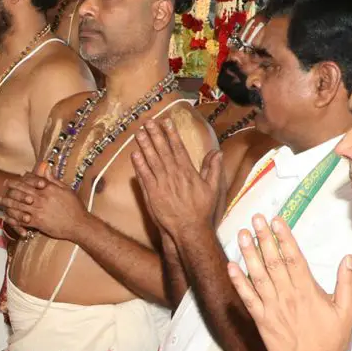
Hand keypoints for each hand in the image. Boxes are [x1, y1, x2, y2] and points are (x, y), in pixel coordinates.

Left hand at [0, 167, 87, 241]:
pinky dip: (13, 217)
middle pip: (22, 191)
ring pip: (19, 205)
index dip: (21, 179)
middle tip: (3, 186)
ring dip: (8, 202)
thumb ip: (54, 179)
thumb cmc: (75, 207)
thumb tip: (45, 168)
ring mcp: (38, 211)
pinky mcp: (38, 223)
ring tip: (1, 200)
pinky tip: (7, 216)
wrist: (79, 225)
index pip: (31, 181)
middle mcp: (41, 199)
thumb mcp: (66, 189)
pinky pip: (22, 220)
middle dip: (11, 188)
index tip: (15, 177)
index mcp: (48, 189)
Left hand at [132, 120, 221, 239]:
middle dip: (155, 134)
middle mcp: (174, 174)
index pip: (178, 148)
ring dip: (145, 145)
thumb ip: (213, 168)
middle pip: (162, 150)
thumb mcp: (213, 187)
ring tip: (138, 133)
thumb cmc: (201, 210)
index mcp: (188, 171)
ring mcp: (161, 183)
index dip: (171, 134)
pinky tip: (134, 154)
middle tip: (148, 122)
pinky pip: (144, 176)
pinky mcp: (152, 193)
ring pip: (151, 160)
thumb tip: (217, 152)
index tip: (166, 121)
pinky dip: (139, 164)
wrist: (189, 229)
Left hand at [225, 215, 351, 350]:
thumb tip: (349, 258)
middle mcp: (288, 295)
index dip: (284, 237)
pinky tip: (231, 266)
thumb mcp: (347, 310)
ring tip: (241, 234)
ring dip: (248, 253)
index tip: (276, 221)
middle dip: (264, 237)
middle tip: (255, 219)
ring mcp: (272, 307)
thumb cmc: (332, 340)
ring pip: (258, 275)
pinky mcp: (261, 320)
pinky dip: (238, 282)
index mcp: (308, 290)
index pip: (294, 257)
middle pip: (273, 261)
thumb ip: (347, 283)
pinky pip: (247, 298)